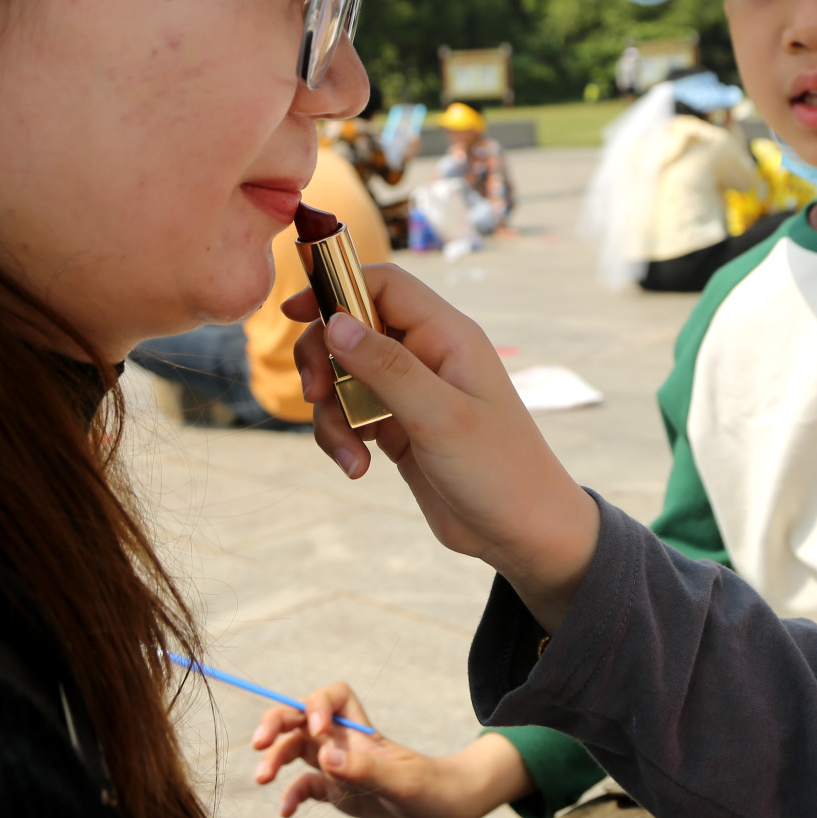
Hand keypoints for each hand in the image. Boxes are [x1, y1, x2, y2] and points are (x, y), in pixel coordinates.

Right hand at [252, 685, 533, 817]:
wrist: (448, 812)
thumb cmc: (435, 792)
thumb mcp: (404, 784)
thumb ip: (366, 770)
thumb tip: (325, 755)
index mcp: (364, 734)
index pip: (333, 697)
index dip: (317, 706)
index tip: (317, 733)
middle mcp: (347, 744)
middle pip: (303, 720)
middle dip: (277, 725)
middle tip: (258, 744)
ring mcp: (340, 768)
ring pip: (297, 751)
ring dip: (275, 759)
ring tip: (261, 778)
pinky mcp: (338, 792)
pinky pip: (305, 787)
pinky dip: (290, 795)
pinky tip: (285, 812)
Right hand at [287, 264, 598, 629]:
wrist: (522, 532)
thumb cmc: (499, 469)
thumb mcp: (440, 417)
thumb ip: (386, 368)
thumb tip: (333, 323)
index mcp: (447, 336)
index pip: (384, 285)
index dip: (337, 287)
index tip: (295, 310)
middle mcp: (427, 355)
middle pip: (352, 328)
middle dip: (323, 359)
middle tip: (315, 393)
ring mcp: (411, 391)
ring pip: (344, 377)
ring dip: (331, 413)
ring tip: (350, 456)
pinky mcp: (397, 426)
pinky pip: (349, 414)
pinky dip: (341, 437)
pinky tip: (357, 468)